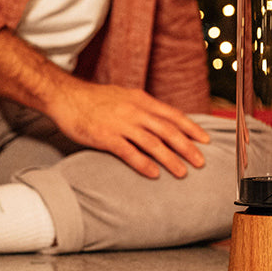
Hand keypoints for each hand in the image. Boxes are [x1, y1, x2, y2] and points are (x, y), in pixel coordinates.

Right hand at [49, 78, 210, 178]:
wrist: (66, 96)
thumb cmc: (96, 99)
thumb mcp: (126, 96)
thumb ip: (144, 108)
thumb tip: (163, 121)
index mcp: (142, 100)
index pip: (173, 115)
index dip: (191, 128)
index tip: (205, 140)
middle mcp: (135, 111)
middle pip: (168, 130)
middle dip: (187, 147)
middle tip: (200, 162)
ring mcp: (120, 123)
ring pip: (152, 142)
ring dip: (169, 159)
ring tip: (182, 172)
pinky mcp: (105, 136)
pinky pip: (128, 152)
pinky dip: (143, 164)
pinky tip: (154, 174)